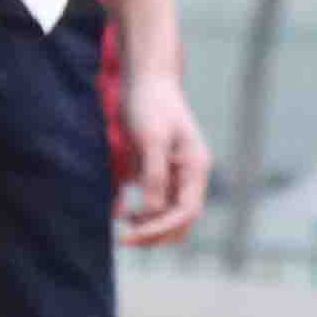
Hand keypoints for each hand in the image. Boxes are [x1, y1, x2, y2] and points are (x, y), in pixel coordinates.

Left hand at [113, 63, 210, 246]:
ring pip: (168, 212)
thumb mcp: (150, 140)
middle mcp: (190, 174)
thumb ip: (154, 177)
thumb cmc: (150, 104)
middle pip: (181, 219)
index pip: (185, 212)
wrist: (145, 77)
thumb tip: (151, 213)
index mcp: (195, 167)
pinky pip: (155, 199)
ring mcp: (177, 172)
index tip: (131, 234)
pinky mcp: (161, 168)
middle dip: (156, 233)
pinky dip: (141, 209)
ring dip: (149, 224)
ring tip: (123, 226)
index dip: (159, 228)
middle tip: (124, 239)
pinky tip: (121, 210)